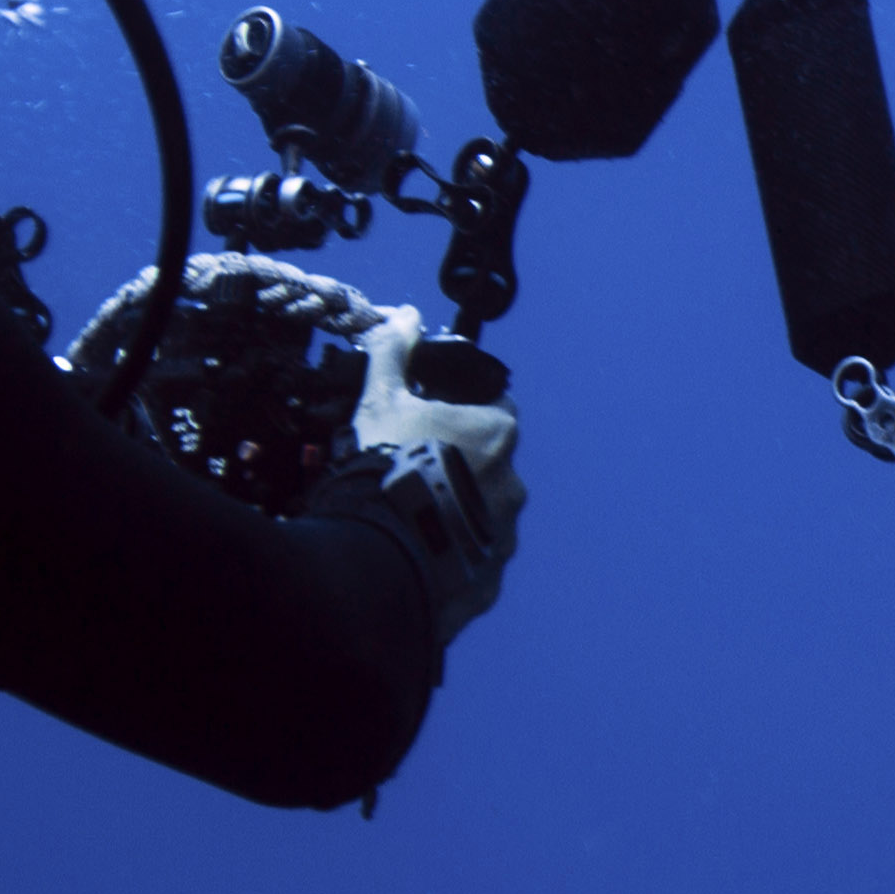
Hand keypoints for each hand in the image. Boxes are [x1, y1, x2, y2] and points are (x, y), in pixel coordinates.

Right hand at [317, 302, 526, 642]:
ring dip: (458, 511)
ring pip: (485, 515)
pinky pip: (476, 560)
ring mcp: (506, 535)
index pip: (497, 410)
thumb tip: (406, 315)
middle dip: (459, 465)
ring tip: (413, 515)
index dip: (466, 411)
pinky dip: (454, 555)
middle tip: (416, 469)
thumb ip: (395, 354)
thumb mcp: (382, 400)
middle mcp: (514, 485)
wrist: (380, 551)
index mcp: (497, 436)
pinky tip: (421, 552)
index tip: (438, 420)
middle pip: (491, 465)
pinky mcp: (492, 577)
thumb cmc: (384, 465)